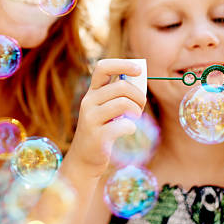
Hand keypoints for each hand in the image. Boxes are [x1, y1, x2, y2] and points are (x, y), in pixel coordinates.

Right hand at [66, 59, 146, 178]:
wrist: (84, 159)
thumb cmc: (102, 131)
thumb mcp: (106, 109)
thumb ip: (119, 95)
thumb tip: (140, 78)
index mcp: (92, 93)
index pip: (102, 67)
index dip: (122, 64)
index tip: (138, 69)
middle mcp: (88, 102)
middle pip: (121, 86)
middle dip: (139, 96)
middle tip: (140, 107)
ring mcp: (91, 119)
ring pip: (124, 103)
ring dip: (137, 112)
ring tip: (135, 119)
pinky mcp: (97, 136)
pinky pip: (123, 125)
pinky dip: (132, 127)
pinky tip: (129, 131)